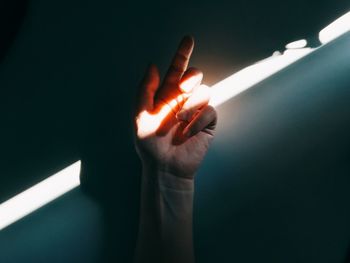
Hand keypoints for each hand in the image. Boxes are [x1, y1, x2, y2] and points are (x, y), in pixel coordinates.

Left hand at [134, 36, 216, 178]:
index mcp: (166, 95)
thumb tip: (153, 65)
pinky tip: (189, 132)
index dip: (182, 54)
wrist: (165, 167)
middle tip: (183, 86)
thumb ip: (145, 89)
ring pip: (204, 91)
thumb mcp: (140, 115)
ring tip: (180, 120)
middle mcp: (182, 100)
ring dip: (191, 104)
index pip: (176, 70)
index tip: (188, 39)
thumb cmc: (149, 144)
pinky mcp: (207, 123)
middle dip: (191, 76)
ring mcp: (196, 111)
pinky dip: (199, 120)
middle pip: (194, 76)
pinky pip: (211, 111)